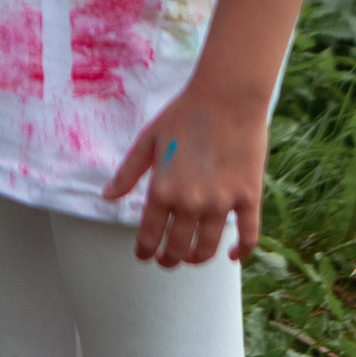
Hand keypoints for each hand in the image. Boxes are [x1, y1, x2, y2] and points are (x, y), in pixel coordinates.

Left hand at [102, 81, 270, 265]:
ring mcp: (221, 203)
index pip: (149, 236)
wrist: (227, 96)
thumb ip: (127, 173)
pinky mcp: (248, 197)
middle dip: (169, 259)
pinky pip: (248, 235)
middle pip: (178, 249)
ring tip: (192, 258)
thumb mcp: (147, 140)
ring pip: (208, 249)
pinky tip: (234, 254)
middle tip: (167, 259)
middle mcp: (190, 203)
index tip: (145, 256)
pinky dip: (242, 251)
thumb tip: (107, 196)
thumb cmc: (184, 114)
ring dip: (198, 259)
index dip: (145, 252)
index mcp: (162, 190)